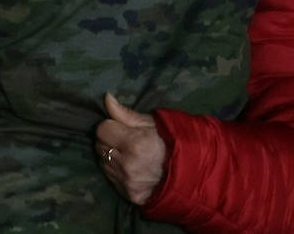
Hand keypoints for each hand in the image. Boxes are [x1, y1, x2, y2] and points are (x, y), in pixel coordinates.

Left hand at [95, 91, 166, 205]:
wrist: (193, 175)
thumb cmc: (172, 143)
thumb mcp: (152, 124)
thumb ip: (126, 114)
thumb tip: (106, 98)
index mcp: (136, 144)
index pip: (102, 130)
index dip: (111, 126)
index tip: (122, 127)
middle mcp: (128, 165)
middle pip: (100, 146)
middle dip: (110, 140)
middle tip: (127, 140)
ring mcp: (129, 183)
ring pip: (103, 163)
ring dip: (112, 156)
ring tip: (131, 154)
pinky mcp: (130, 195)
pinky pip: (111, 178)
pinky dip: (117, 171)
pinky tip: (132, 167)